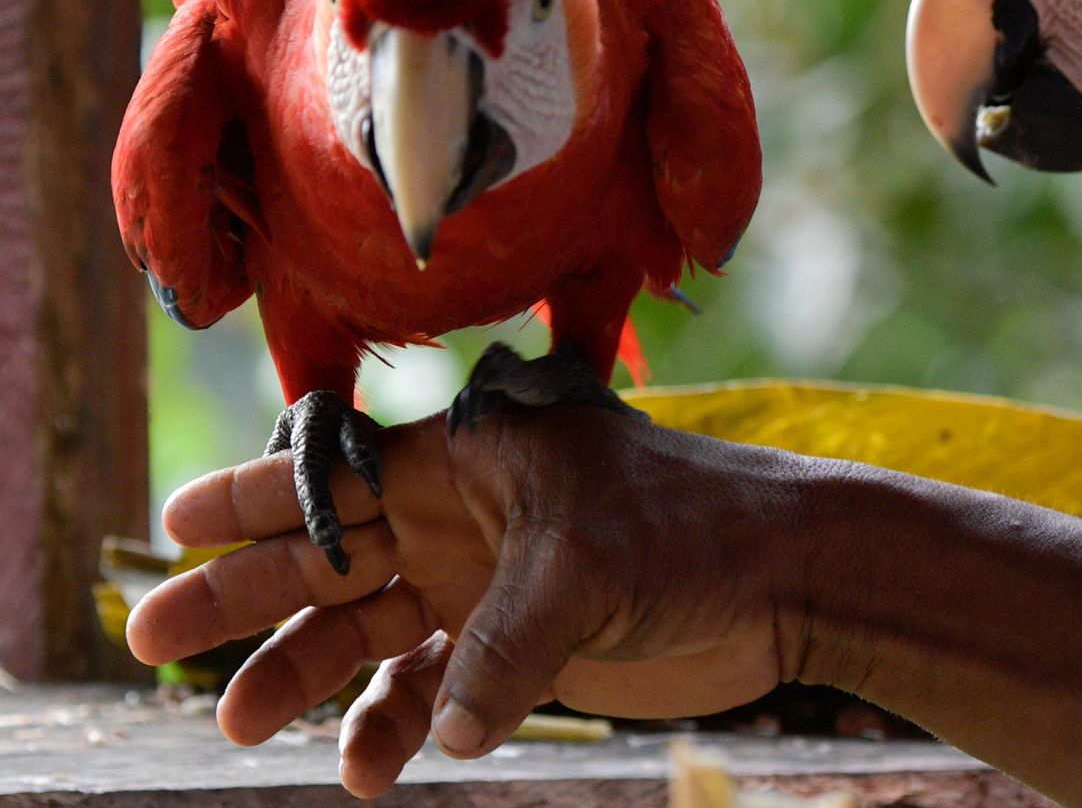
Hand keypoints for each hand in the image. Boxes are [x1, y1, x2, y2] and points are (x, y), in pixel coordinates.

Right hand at [126, 406, 818, 797]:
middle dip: (245, 595)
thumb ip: (503, 648)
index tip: (178, 521)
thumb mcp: (586, 567)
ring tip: (242, 726)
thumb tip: (440, 736)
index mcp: (468, 458)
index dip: (257, 497)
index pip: (341, 473)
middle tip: (154, 637)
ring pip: (368, 634)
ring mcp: (485, 585)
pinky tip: (369, 773)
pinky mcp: (517, 650)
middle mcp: (462, 518)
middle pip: (330, 557)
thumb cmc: (689, 528)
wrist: (778, 577)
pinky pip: (431, 691)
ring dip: (307, 677)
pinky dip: (397, 730)